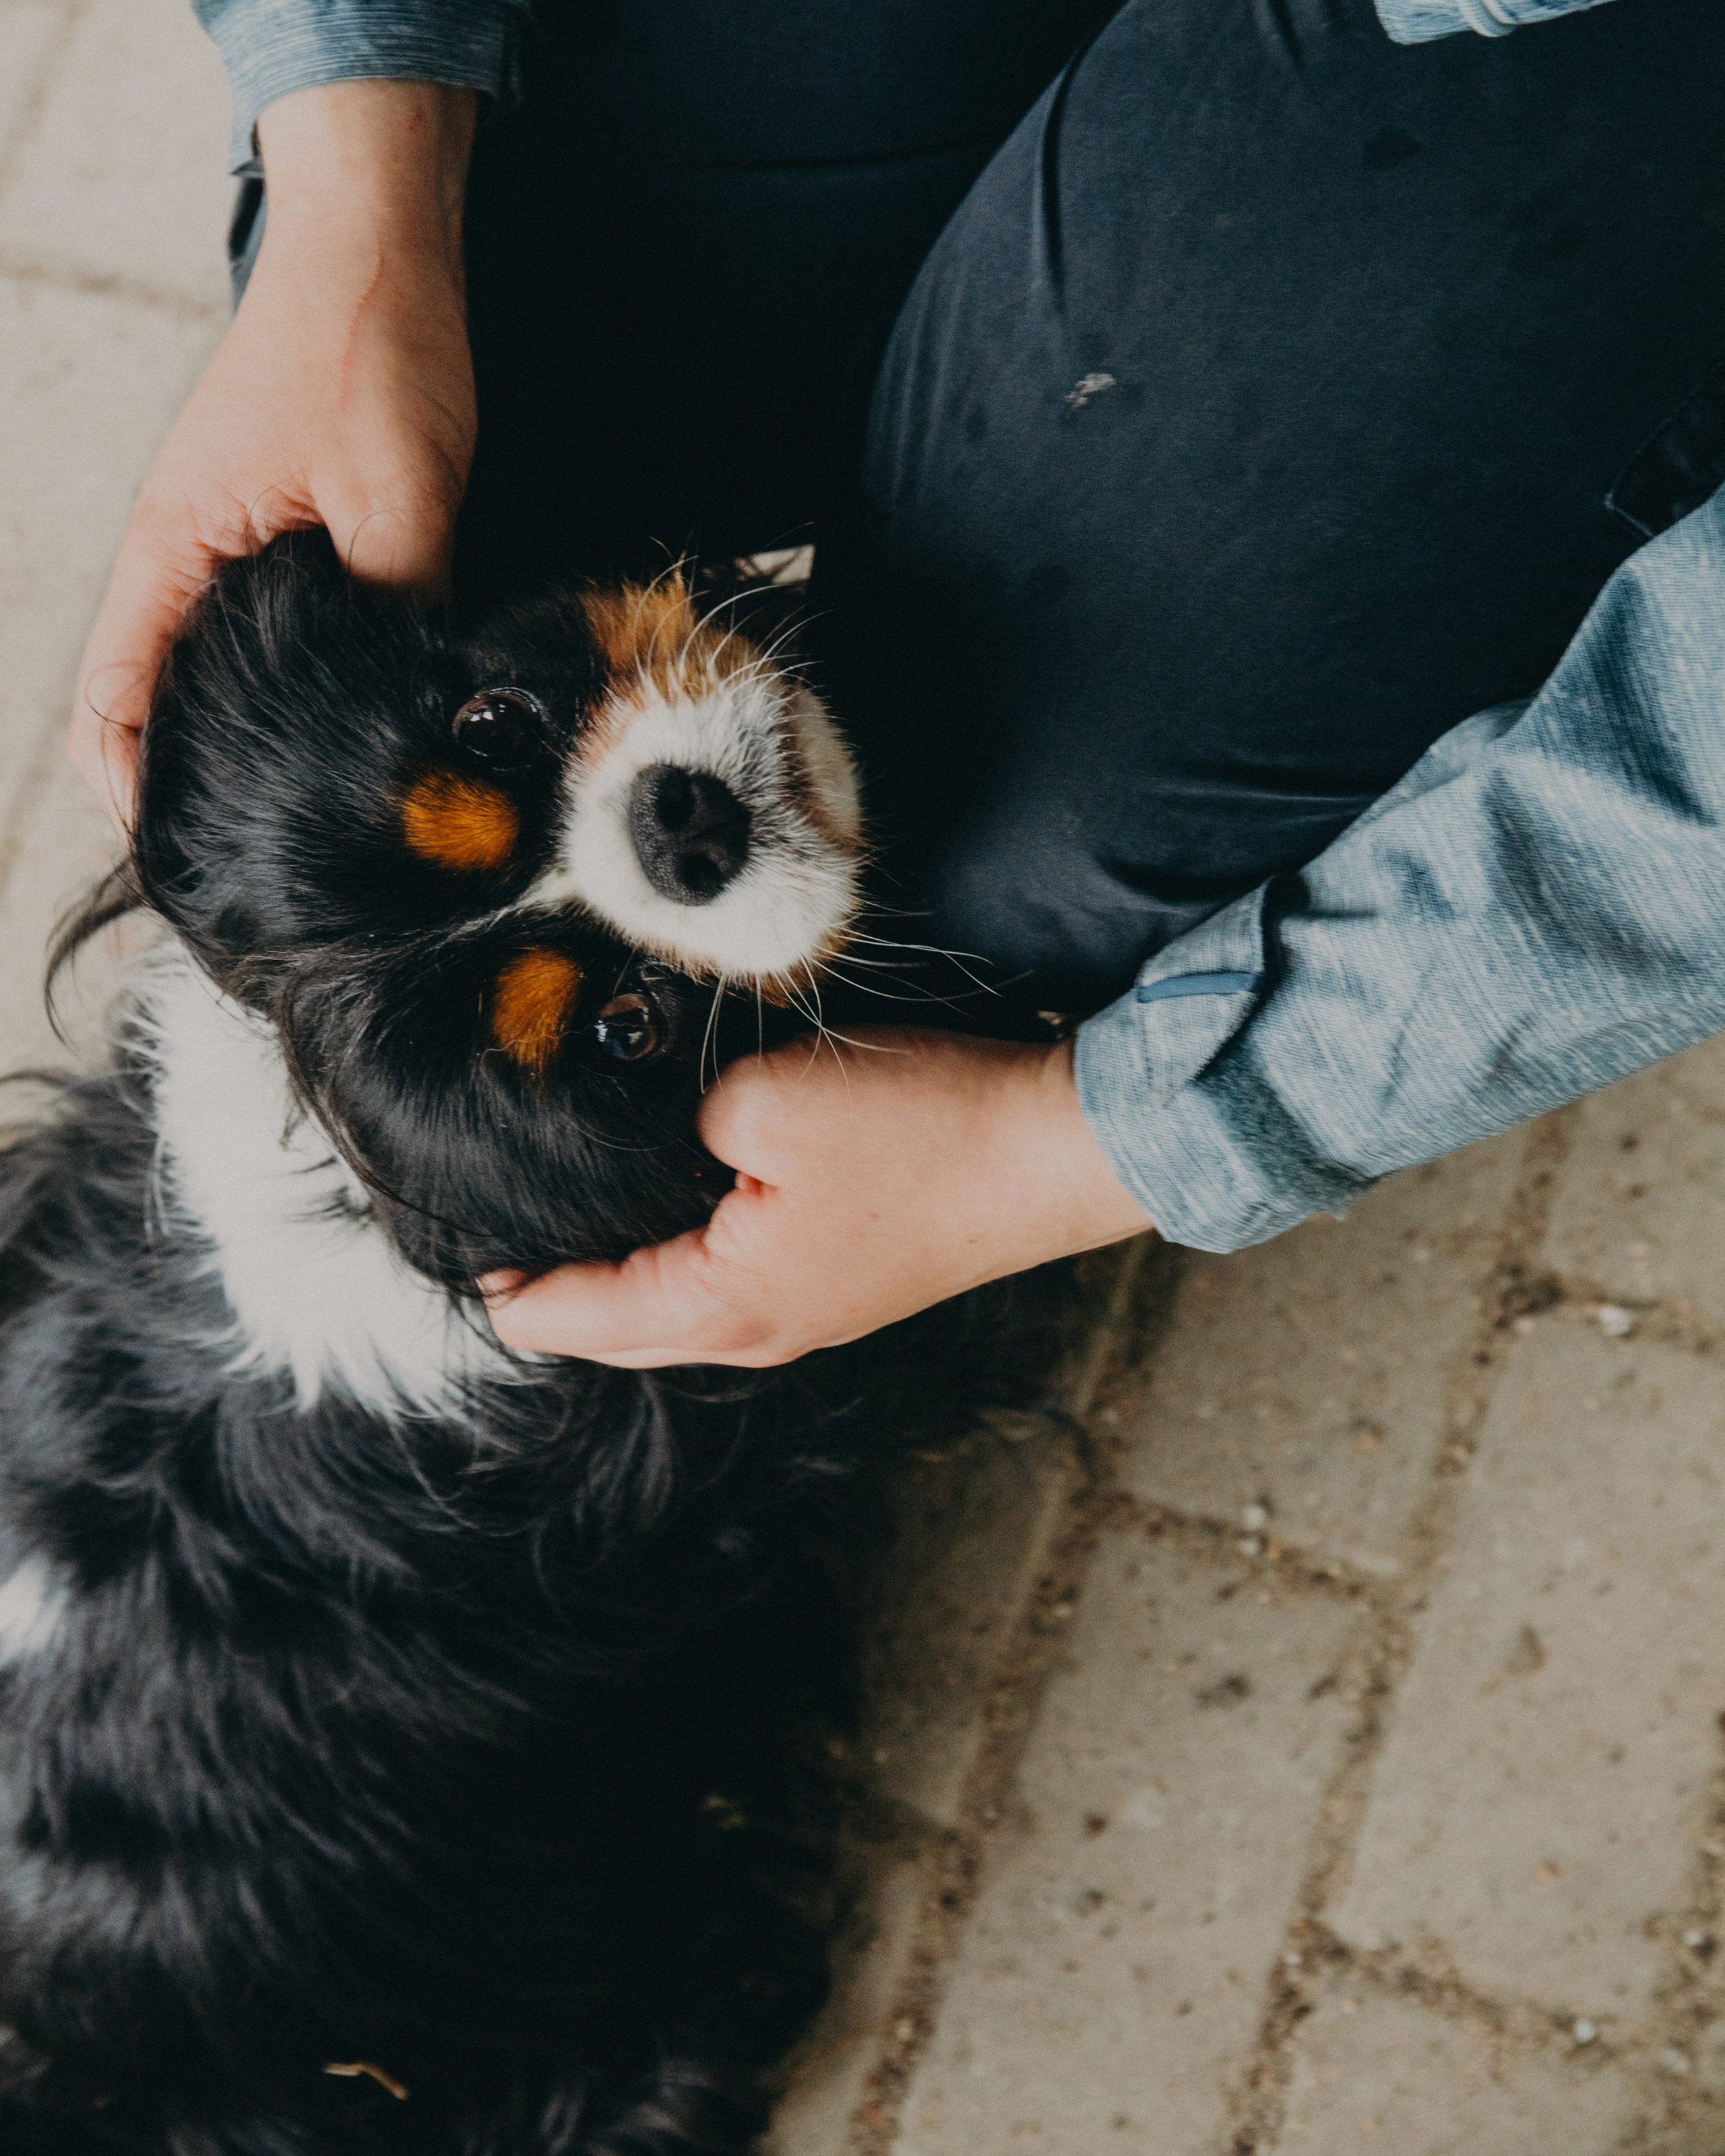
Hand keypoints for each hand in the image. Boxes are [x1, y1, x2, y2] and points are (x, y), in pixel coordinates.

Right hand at [71, 79, 477, 823]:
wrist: (382, 246)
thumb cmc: (371, 350)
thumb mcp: (399, 500)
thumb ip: (395, 613)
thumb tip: (412, 714)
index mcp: (174, 553)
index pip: (113, 701)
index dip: (130, 790)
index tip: (182, 856)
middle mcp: (181, 560)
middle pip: (146, 706)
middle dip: (182, 788)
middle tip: (250, 866)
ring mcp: (223, 550)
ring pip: (200, 677)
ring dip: (226, 745)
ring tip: (284, 823)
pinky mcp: (274, 540)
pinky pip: (253, 639)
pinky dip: (270, 693)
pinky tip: (326, 733)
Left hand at [481, 1029, 1152, 1367]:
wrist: (1052, 1148)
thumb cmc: (926, 1130)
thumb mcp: (765, 1102)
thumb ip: (673, 1126)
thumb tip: (652, 1140)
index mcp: (728, 1306)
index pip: (577, 1316)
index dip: (509, 1285)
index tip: (455, 1248)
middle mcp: (761, 1332)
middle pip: (620, 1332)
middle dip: (554, 1295)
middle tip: (495, 1243)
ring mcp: (808, 1314)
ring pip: (675, 1314)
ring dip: (616, 1280)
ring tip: (563, 1229)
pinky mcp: (841, 1281)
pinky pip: (728, 1288)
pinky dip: (676, 1263)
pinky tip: (666, 1214)